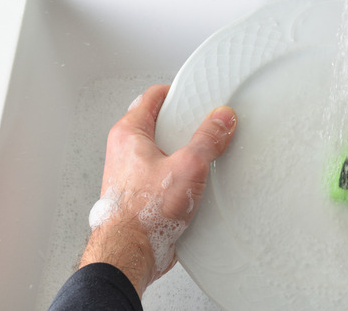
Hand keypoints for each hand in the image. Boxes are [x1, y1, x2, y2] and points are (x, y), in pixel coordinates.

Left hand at [79, 84, 236, 296]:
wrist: (131, 253)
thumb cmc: (142, 214)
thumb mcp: (188, 166)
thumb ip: (208, 139)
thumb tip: (222, 119)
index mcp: (129, 134)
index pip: (153, 97)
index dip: (178, 93)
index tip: (198, 97)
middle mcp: (126, 152)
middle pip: (161, 125)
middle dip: (185, 126)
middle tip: (206, 129)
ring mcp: (133, 174)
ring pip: (164, 152)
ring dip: (185, 155)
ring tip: (204, 159)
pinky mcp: (142, 195)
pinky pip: (166, 176)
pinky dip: (182, 177)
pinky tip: (197, 186)